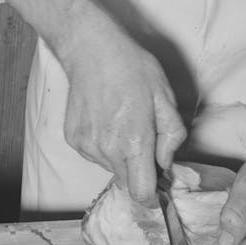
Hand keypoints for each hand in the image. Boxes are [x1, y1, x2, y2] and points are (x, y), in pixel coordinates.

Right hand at [59, 30, 186, 203]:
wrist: (92, 50)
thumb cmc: (132, 68)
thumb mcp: (165, 97)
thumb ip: (172, 135)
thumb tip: (166, 161)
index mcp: (134, 142)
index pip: (141, 193)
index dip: (152, 195)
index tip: (157, 185)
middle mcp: (107, 150)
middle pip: (127, 180)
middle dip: (139, 167)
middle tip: (144, 135)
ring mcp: (86, 146)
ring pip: (110, 167)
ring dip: (120, 154)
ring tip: (123, 120)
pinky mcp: (73, 139)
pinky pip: (94, 154)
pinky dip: (103, 144)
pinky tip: (106, 118)